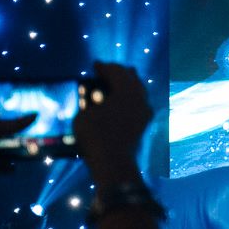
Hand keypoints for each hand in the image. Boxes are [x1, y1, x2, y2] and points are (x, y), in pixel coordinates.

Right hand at [74, 61, 154, 187]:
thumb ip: (87, 100)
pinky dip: (130, 99)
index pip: (115, 71)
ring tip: (115, 84)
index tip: (96, 65)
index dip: (103, 67)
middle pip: (131, 77)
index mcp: (125, 89)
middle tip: (107, 71)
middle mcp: (139, 97)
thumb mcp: (83, 115)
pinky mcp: (145, 123)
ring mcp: (145, 111)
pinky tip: (122, 101)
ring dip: (127, 85)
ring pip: (138, 90)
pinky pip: (140, 103)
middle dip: (118, 72)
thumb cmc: (95, 137)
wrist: (113, 163)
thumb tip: (88, 94)